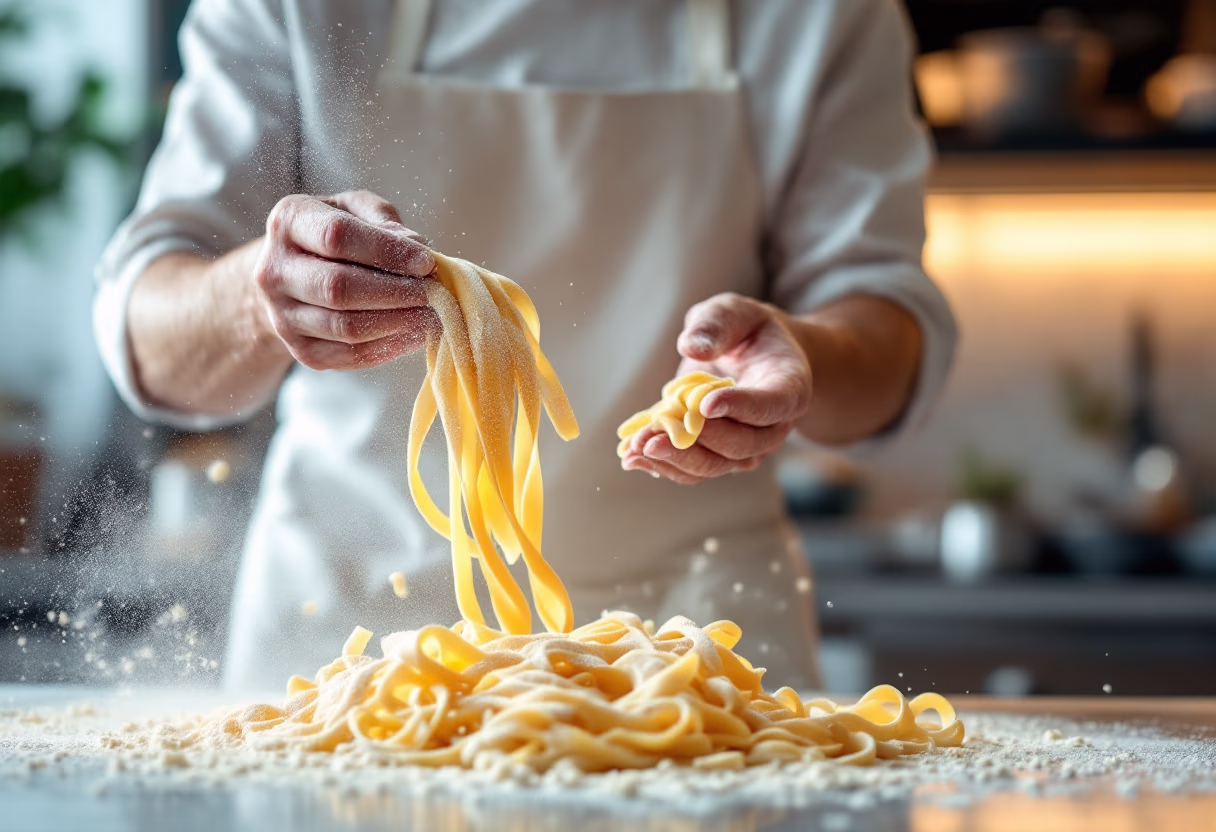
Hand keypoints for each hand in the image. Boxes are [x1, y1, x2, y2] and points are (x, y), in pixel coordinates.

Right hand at [254, 190, 437, 369]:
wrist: (294, 276)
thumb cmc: (333, 234)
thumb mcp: (354, 208)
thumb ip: (382, 219)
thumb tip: (414, 246)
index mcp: (288, 222)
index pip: (336, 236)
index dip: (386, 250)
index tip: (426, 261)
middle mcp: (274, 271)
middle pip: (339, 288)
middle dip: (396, 292)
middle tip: (434, 292)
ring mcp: (282, 316)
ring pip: (346, 327)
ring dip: (398, 322)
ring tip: (431, 314)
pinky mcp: (300, 351)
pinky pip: (350, 355)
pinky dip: (390, 347)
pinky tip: (415, 334)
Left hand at [621, 293, 811, 483]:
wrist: (755, 358)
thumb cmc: (746, 330)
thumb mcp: (735, 312)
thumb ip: (716, 324)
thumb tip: (692, 347)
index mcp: (789, 387)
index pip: (770, 404)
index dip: (740, 407)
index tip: (704, 404)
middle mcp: (774, 426)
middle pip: (741, 446)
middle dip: (696, 441)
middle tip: (656, 435)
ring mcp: (747, 447)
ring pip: (715, 465)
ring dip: (674, 459)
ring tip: (636, 447)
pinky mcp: (719, 456)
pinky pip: (695, 470)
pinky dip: (663, 466)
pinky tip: (631, 456)